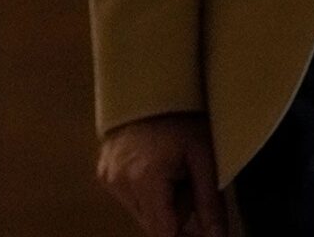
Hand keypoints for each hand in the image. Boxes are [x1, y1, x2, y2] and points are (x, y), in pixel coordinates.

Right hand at [98, 112, 225, 236]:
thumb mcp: (204, 159)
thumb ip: (211, 203)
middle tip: (191, 187)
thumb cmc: (179, 119)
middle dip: (177, 216)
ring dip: (162, 206)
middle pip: (153, 224)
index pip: (164, 233)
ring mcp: (108, 177)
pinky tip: (157, 171)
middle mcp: (119, 182)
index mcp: (144, 180)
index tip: (202, 232)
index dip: (186, 236)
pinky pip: (129, 198)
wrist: (146, 90)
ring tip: (174, 175)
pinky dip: (146, 194)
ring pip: (142, 213)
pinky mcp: (103, 173)